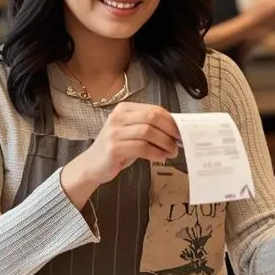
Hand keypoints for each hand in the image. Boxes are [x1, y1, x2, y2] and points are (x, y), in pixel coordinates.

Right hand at [61, 102, 180, 207]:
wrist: (92, 165)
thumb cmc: (116, 149)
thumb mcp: (131, 133)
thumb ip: (149, 127)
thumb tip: (175, 130)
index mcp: (124, 109)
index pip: (154, 109)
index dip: (171, 120)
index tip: (182, 131)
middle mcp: (118, 117)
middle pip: (152, 118)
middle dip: (170, 130)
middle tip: (179, 142)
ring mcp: (114, 132)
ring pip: (148, 132)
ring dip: (165, 143)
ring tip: (172, 152)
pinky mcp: (114, 148)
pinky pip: (142, 148)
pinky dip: (156, 153)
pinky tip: (162, 158)